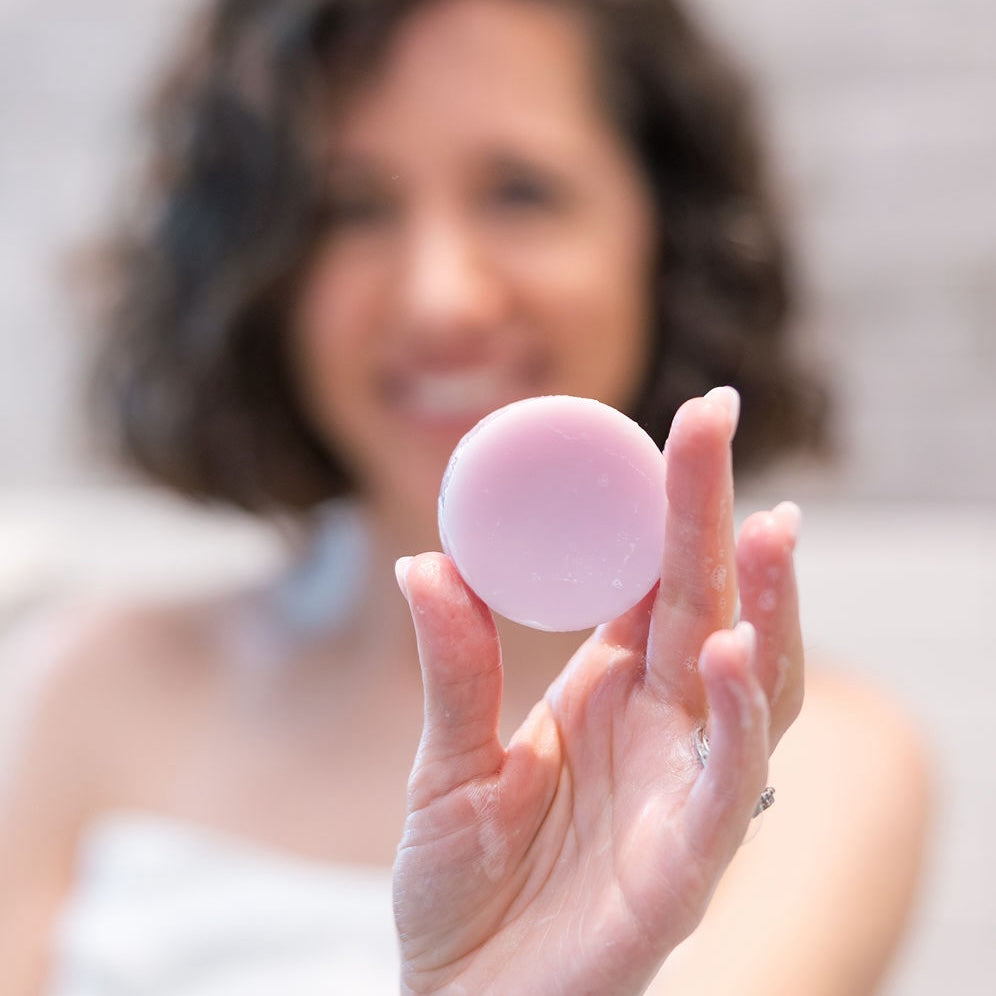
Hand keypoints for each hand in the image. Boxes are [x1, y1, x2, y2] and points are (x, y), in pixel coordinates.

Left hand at [392, 388, 802, 994]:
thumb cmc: (464, 887)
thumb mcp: (443, 763)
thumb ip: (452, 667)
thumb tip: (424, 559)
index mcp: (607, 688)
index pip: (652, 577)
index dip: (665, 501)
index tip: (673, 422)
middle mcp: (659, 725)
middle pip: (707, 602)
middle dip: (717, 513)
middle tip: (716, 417)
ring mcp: (683, 788)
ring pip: (755, 681)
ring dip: (769, 602)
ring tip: (769, 522)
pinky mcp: (689, 863)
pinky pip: (731, 781)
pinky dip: (743, 717)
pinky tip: (737, 650)